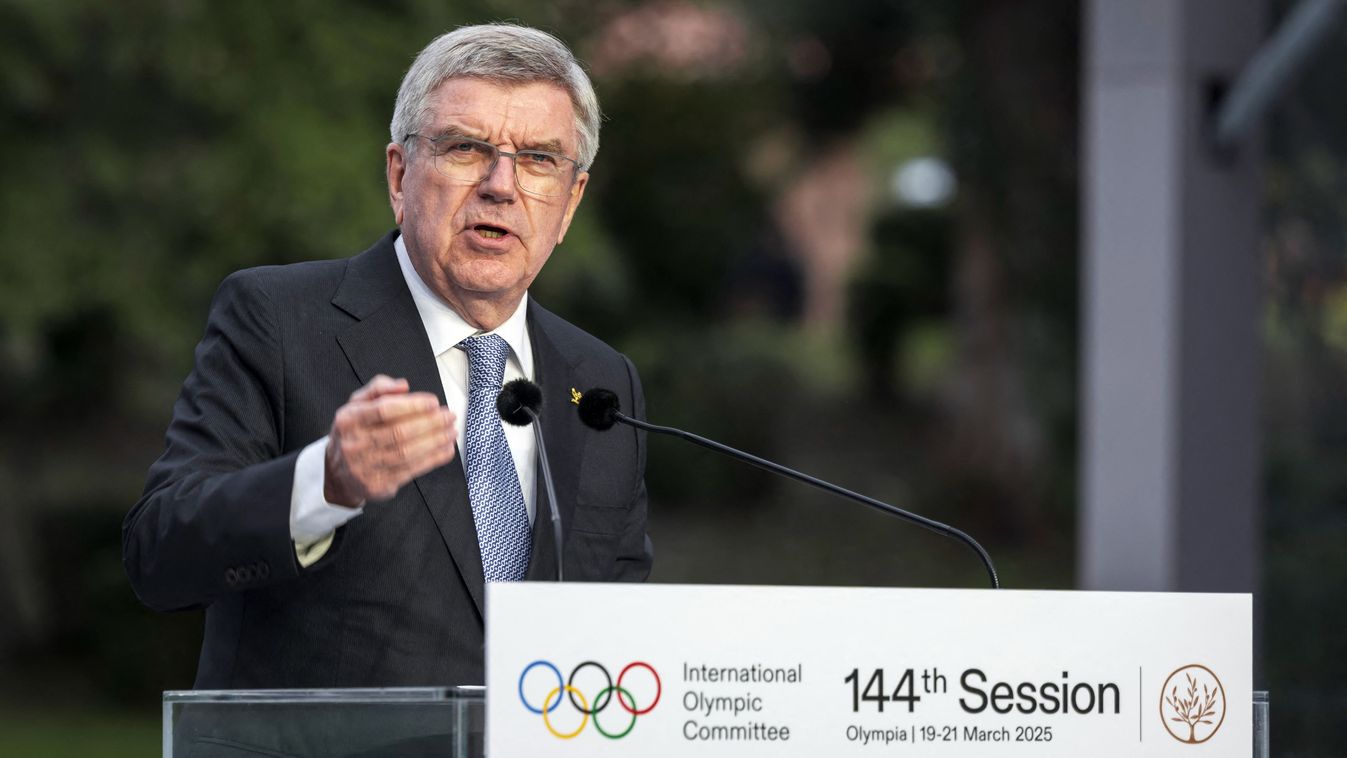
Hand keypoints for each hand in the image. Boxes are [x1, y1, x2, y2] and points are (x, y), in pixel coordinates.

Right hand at [324, 375, 456, 505]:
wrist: (338, 472)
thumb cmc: (354, 432)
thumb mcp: (357, 404)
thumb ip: (378, 388)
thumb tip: (403, 386)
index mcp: (348, 420)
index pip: (383, 410)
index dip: (412, 406)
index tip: (433, 402)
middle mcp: (355, 444)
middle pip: (398, 432)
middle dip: (430, 423)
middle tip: (449, 416)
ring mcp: (366, 467)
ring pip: (407, 453)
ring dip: (435, 441)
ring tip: (451, 431)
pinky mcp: (379, 484)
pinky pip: (411, 470)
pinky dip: (433, 459)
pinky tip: (446, 449)